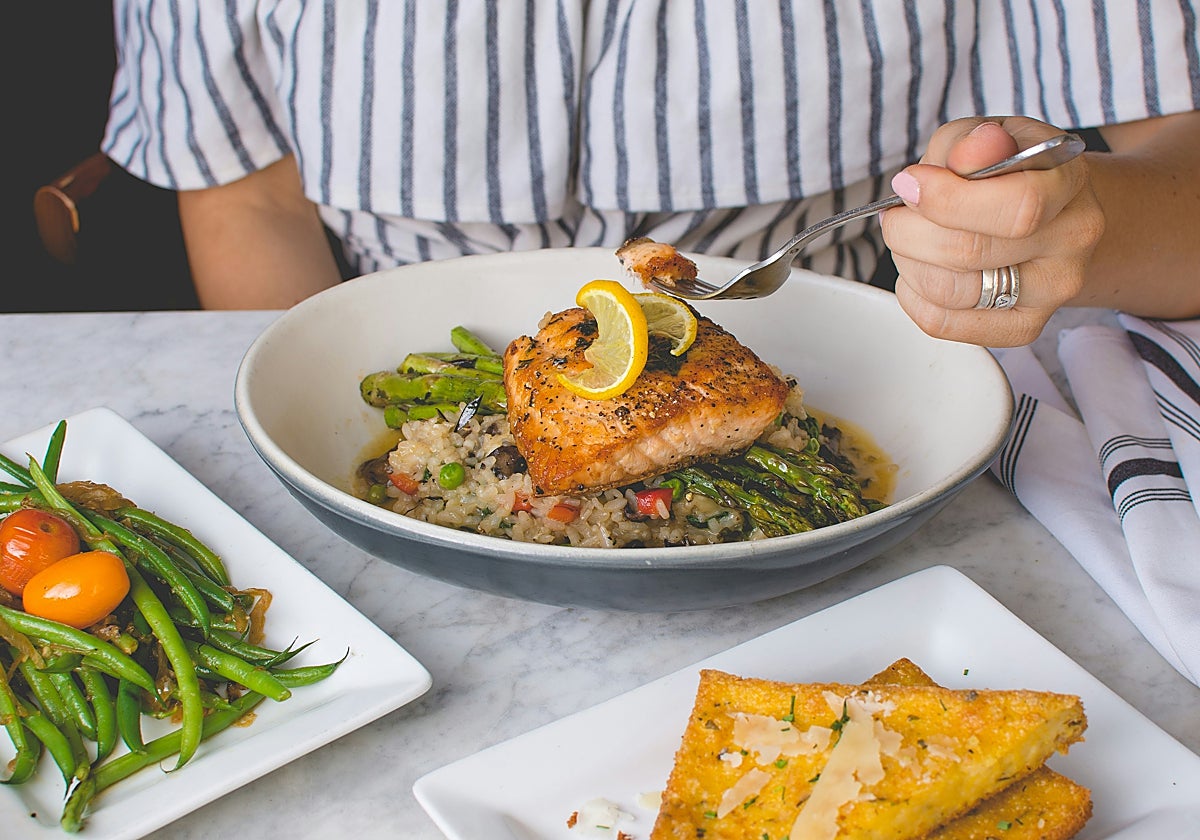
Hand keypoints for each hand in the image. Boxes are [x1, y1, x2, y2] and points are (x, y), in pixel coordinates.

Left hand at [881, 117, 1103, 346]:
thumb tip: (969, 155)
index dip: (948, 199)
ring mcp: (1051, 291)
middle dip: (910, 231)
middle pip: (970, 253)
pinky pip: (942, 322)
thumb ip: (971, 142)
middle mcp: (1070, 241)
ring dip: (908, 262)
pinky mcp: (1022, 327)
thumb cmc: (1008, 170)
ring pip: (951, 292)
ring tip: (909, 239)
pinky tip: (919, 269)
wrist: (1048, 213)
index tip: (910, 184)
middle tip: (898, 214)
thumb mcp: (988, 136)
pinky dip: (912, 295)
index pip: (1017, 206)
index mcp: (1068, 183)